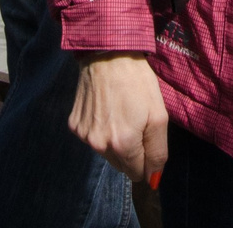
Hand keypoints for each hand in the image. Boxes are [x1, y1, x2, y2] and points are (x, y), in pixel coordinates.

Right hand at [69, 54, 167, 188]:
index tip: (147, 139)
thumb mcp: (159, 116)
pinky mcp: (74, 125)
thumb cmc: (138, 82)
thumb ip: (157, 152)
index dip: (146, 160)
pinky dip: (101, 130)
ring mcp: (84, 136)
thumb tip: (153, 179)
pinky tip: (106, 109)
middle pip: (121, 165)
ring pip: (106, 153)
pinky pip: (92, 138)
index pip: (137, 173)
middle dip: (131, 151)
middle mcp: (99, 145)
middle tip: (136, 122)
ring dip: (115, 141)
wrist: (107, 54)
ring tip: (120, 112)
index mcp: (122, 145)